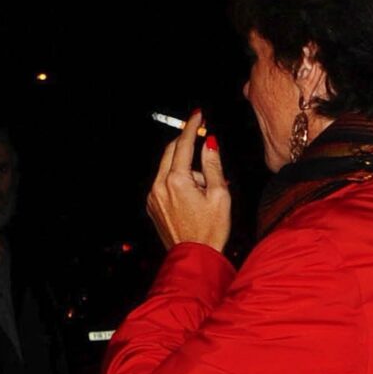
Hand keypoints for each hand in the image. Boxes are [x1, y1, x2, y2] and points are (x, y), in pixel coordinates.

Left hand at [147, 109, 231, 253]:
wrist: (194, 258)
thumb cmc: (211, 230)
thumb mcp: (220, 195)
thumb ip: (213, 165)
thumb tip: (209, 143)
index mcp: (176, 180)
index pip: (183, 144)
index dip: (191, 127)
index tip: (197, 114)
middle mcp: (159, 185)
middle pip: (171, 152)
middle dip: (186, 144)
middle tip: (201, 140)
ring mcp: (153, 196)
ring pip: (168, 169)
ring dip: (184, 168)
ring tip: (204, 188)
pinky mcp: (152, 206)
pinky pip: (164, 184)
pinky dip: (176, 182)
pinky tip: (192, 197)